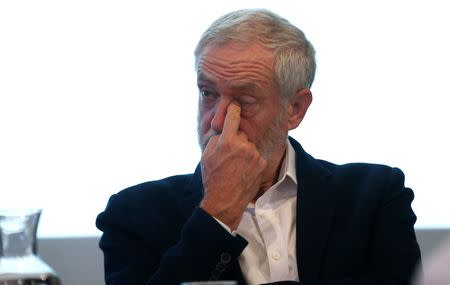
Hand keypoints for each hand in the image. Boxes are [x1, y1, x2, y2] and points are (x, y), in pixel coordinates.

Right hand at [200, 103, 266, 229]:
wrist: (225, 200)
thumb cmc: (213, 178)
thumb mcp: (207, 155)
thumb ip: (216, 138)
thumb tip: (223, 128)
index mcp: (227, 140)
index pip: (233, 116)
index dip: (233, 109)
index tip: (235, 104)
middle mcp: (242, 145)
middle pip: (240, 134)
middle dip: (236, 140)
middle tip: (229, 156)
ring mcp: (254, 154)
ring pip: (249, 145)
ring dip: (244, 151)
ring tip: (236, 166)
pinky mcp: (261, 163)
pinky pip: (255, 155)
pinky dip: (251, 161)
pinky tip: (244, 170)